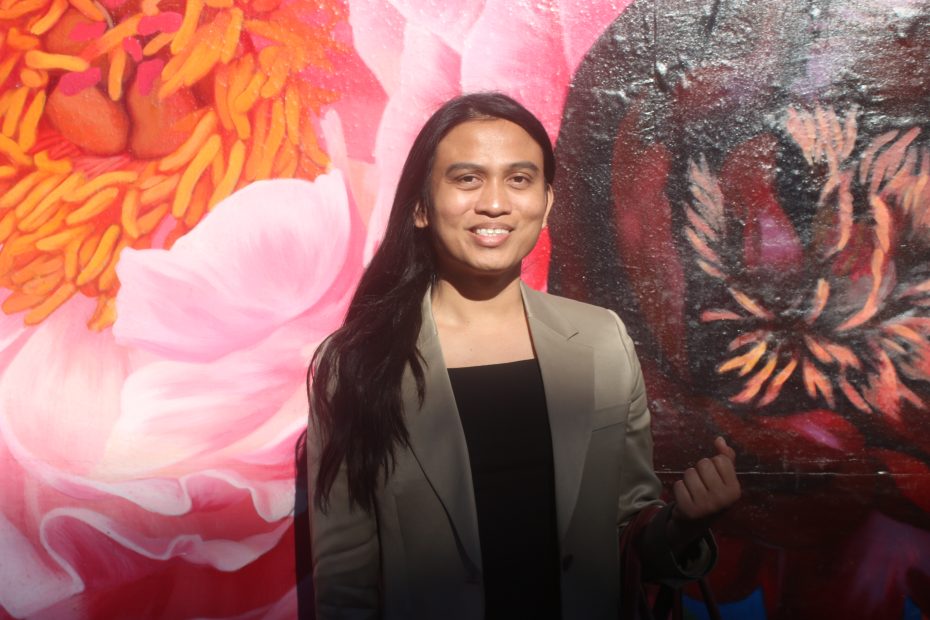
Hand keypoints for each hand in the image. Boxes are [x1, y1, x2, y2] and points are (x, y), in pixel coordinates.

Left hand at [666, 437, 740, 551]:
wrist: (696, 523)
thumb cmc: (712, 495)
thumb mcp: (724, 480)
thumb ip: (726, 458)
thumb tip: (719, 439)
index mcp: (735, 490)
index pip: (720, 459)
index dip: (714, 465)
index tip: (714, 478)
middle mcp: (722, 499)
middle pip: (703, 464)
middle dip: (700, 471)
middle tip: (702, 485)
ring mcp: (705, 506)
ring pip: (689, 473)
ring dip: (688, 479)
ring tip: (694, 491)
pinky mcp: (688, 510)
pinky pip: (678, 484)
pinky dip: (680, 488)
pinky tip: (686, 498)